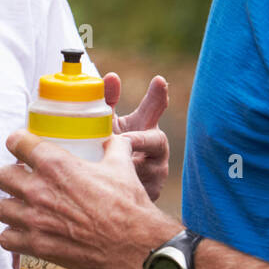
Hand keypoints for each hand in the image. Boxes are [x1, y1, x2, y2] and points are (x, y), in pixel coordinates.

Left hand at [0, 128, 178, 268]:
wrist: (134, 244)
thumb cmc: (128, 205)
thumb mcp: (121, 165)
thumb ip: (113, 147)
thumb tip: (114, 139)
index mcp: (56, 163)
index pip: (16, 142)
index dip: (18, 143)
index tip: (22, 148)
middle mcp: (39, 189)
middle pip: (3, 176)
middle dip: (12, 177)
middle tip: (23, 182)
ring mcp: (35, 219)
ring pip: (1, 208)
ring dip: (11, 207)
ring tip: (22, 210)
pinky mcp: (36, 245)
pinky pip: (6, 238)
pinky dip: (13, 236)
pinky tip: (23, 234)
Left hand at [103, 72, 168, 201]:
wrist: (121, 189)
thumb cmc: (116, 149)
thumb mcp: (112, 125)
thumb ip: (110, 102)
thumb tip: (109, 77)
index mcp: (146, 127)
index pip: (155, 109)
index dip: (158, 96)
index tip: (159, 81)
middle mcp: (157, 148)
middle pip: (156, 141)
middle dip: (140, 139)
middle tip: (124, 139)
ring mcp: (157, 170)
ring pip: (141, 167)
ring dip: (126, 167)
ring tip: (111, 166)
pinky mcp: (152, 192)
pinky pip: (137, 189)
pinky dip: (125, 188)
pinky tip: (115, 190)